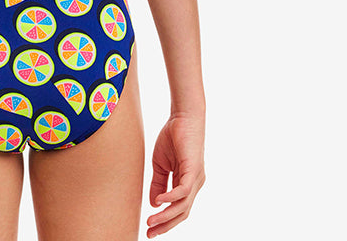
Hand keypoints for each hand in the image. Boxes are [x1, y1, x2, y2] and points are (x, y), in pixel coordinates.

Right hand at [146, 113, 205, 236]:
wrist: (183, 116)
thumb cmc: (173, 136)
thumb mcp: (161, 164)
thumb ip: (158, 183)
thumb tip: (153, 204)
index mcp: (188, 183)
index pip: (178, 208)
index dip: (165, 220)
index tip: (150, 229)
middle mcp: (195, 184)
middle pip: (182, 212)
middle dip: (166, 224)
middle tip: (150, 233)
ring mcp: (196, 178)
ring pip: (183, 206)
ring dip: (166, 216)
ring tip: (151, 222)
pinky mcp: (193, 170)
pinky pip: (183, 191)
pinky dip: (170, 198)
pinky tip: (158, 202)